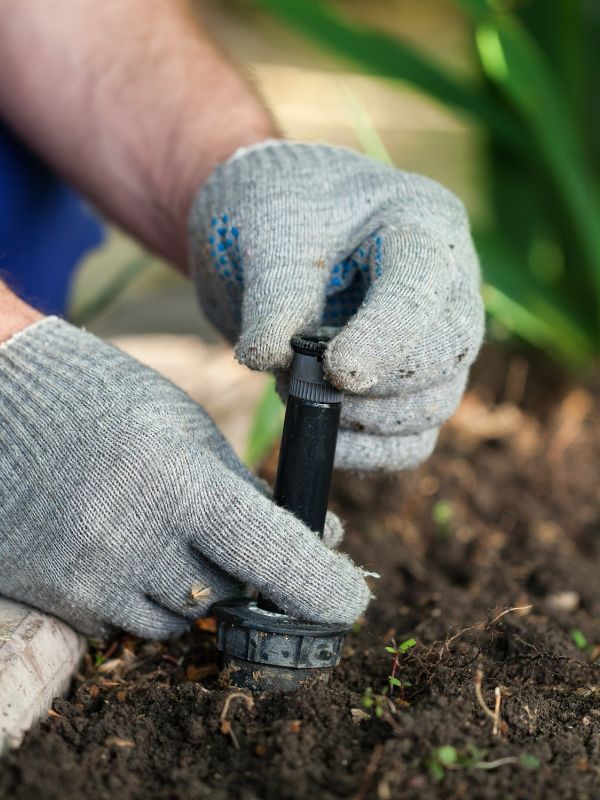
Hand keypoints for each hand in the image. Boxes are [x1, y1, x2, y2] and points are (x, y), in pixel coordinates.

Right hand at [0, 318, 369, 637]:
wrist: (0, 403)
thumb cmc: (106, 402)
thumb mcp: (186, 429)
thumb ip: (248, 490)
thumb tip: (317, 538)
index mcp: (177, 480)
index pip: (270, 552)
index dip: (320, 586)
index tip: (348, 602)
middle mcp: (133, 537)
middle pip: (230, 596)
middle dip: (246, 575)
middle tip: (229, 539)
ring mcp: (89, 575)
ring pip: (179, 620)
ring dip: (191, 589)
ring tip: (159, 529)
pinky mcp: (57, 596)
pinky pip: (125, 623)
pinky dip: (140, 596)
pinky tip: (118, 544)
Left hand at [189, 141, 483, 470]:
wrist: (267, 230)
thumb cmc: (275, 211)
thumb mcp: (267, 236)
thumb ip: (273, 298)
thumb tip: (269, 359)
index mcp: (421, 223)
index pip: (422, 289)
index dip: (384, 338)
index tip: (334, 372)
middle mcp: (447, 283)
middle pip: (446, 354)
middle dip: (376, 385)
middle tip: (298, 380)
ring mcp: (436, 338)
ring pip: (434, 404)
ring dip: (365, 421)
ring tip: (295, 390)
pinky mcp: (412, 384)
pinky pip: (412, 439)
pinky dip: (369, 452)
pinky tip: (323, 437)